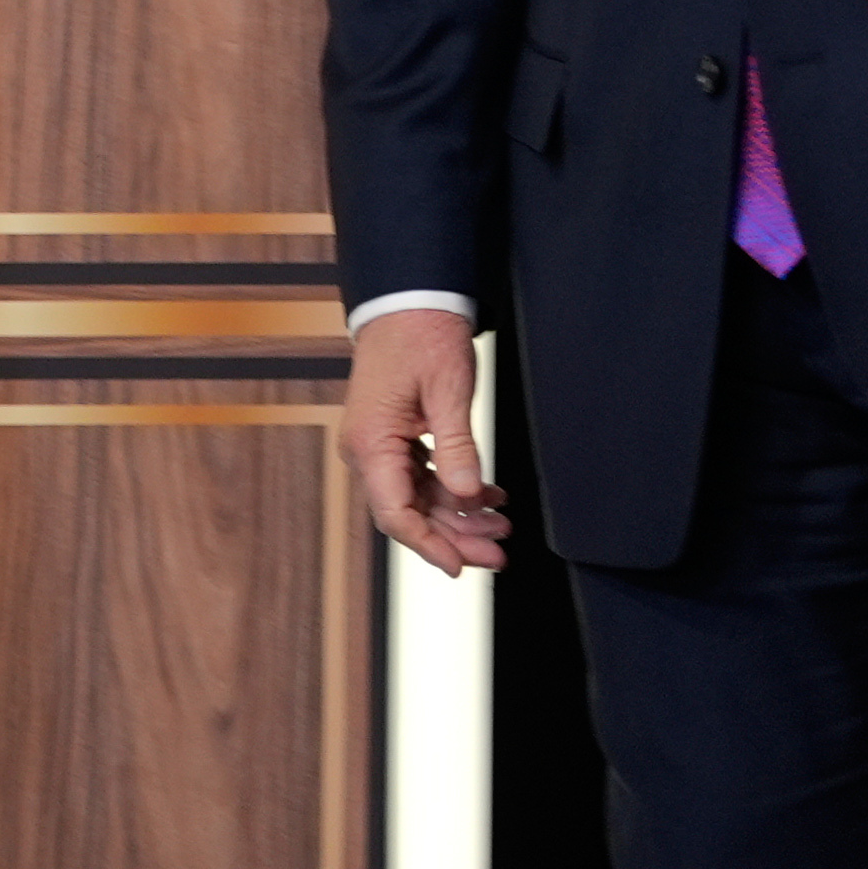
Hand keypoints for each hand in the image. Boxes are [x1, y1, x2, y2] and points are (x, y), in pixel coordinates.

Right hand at [343, 307, 512, 571]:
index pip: (395, 513)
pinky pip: (421, 477)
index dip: (428, 545)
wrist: (408, 301)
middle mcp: (366, 448)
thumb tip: (467, 496)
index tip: (460, 567)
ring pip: (419, 499)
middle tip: (498, 553)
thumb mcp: (447, 392)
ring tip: (501, 525)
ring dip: (460, 515)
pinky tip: (487, 496)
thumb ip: (457, 448)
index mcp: (371, 441)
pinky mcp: (393, 436)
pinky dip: (455, 489)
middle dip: (454, 537)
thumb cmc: (422, 336)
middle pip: (409, 512)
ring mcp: (378, 443)